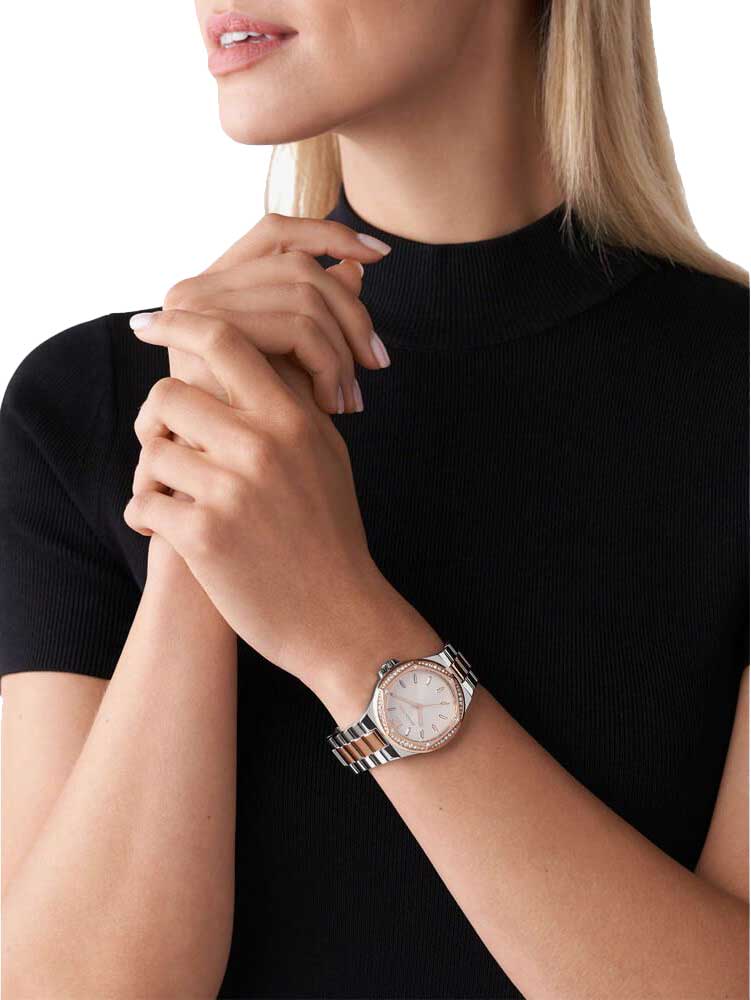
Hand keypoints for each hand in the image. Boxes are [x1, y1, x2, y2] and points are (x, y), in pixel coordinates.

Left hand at [124, 307, 403, 687]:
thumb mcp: (325, 453)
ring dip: (150, 476)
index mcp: (292, 418)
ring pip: (151, 451)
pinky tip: (165, 530)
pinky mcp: (205, 535)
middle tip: (162, 442)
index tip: (150, 324)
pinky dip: (145, 515)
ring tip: (169, 497)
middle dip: (154, 419)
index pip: (224, 341)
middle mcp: (263, 445)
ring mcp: (233, 489)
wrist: (338, 616)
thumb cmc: (329, 532)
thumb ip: (294, 398)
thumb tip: (276, 343)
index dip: (177, 324)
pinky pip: (143, 503)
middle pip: (168, 394)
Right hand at [161, 211, 391, 415]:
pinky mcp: (208, 335)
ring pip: (305, 296)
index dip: (330, 234)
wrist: (217, 483)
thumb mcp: (292, 365)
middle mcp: (198, 287)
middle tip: (378, 364)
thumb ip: (318, 312)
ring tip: (349, 400)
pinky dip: (328, 363)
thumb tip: (357, 268)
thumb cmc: (253, 431)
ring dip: (342, 351)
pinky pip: (297, 326)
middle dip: (353, 315)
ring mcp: (197, 307)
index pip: (278, 232)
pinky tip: (329, 403)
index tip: (380, 254)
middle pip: (301, 266)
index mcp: (216, 285)